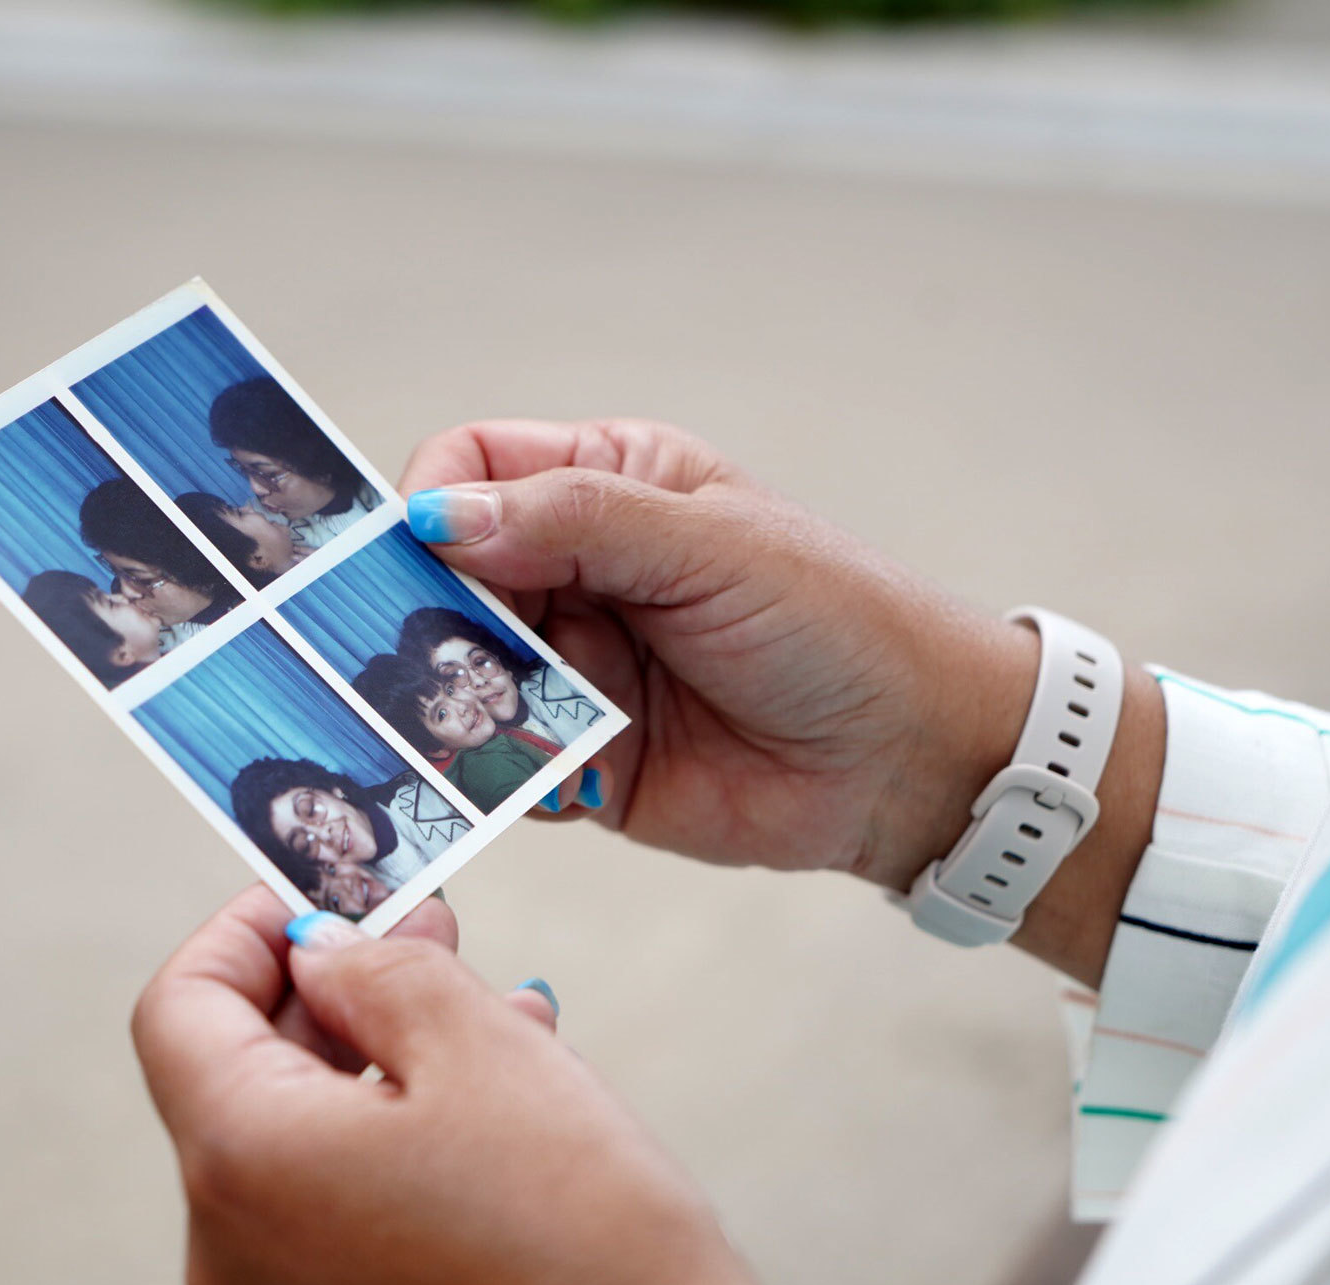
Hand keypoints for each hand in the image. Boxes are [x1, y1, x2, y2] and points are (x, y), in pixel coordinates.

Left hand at [132, 887, 780, 1284]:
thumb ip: (381, 971)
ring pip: (299, 1136)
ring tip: (488, 1015)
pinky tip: (488, 1103)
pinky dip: (391, 1137)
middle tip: (422, 933)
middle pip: (239, 1072)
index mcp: (243, 1161)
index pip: (181, 1006)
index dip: (248, 930)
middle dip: (333, 988)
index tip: (319, 893)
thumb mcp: (481, 1047)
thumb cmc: (580, 1240)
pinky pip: (334, 1205)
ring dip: (378, 1058)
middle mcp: (230, 1250)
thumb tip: (326, 946)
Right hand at [402, 419, 1037, 886]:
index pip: (474, 468)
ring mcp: (575, 666)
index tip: (417, 550)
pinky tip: (509, 770)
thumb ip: (575, 520)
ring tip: (474, 712)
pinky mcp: (582, 760)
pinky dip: (486, 768)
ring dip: (451, 693)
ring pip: (460, 670)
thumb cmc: (836, 621)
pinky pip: (498, 760)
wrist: (911, 758)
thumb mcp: (709, 546)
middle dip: (424, 610)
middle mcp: (579, 571)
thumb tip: (435, 516)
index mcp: (609, 485)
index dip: (430, 503)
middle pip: (447, 575)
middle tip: (426, 648)